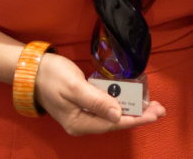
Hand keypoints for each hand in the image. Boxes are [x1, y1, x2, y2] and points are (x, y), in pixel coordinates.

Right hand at [35, 53, 165, 134]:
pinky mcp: (84, 104)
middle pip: (116, 121)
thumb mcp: (75, 87)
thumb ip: (97, 101)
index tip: (155, 114)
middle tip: (160, 109)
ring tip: (152, 105)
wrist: (32, 69)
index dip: (136, 119)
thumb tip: (117, 115)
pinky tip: (133, 98)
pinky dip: (121, 102)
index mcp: (79, 123)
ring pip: (113, 114)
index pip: (114, 123)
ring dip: (132, 109)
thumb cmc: (52, 76)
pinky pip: (106, 106)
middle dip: (139, 115)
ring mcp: (83, 114)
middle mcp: (83, 123)